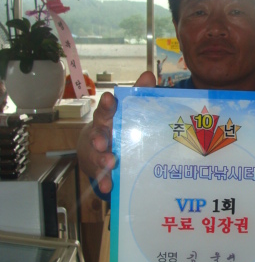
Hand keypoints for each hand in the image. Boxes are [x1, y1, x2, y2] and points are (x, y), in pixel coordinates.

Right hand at [77, 71, 155, 193]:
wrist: (98, 149)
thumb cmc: (118, 125)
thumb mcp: (127, 110)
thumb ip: (138, 94)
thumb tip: (149, 75)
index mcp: (108, 118)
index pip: (106, 109)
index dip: (108, 104)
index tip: (110, 99)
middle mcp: (100, 134)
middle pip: (98, 134)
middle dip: (99, 138)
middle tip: (103, 142)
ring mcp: (98, 152)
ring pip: (98, 155)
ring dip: (102, 160)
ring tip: (109, 164)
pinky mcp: (99, 169)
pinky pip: (101, 176)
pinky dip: (104, 181)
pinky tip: (109, 186)